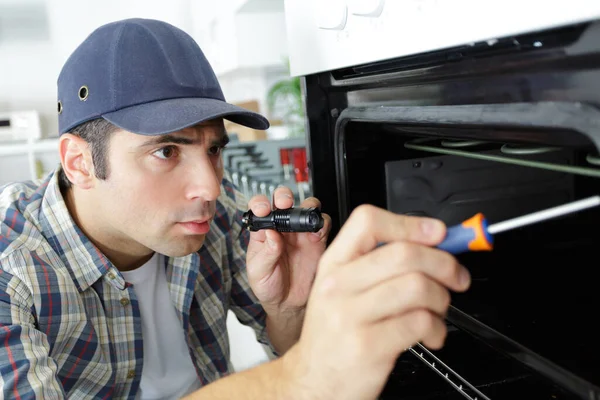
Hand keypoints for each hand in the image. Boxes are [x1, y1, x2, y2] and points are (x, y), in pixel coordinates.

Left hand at [246, 187, 331, 314]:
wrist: (288, 304)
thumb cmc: (269, 286)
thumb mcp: (259, 272)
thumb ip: (265, 253)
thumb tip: (270, 234)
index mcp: (263, 231)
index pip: (260, 209)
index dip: (260, 204)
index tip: (262, 209)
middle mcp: (282, 227)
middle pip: (284, 201)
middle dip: (284, 197)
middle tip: (284, 204)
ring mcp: (301, 232)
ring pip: (306, 208)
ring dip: (305, 207)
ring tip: (301, 218)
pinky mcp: (318, 240)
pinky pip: (323, 225)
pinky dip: (322, 224)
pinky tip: (316, 234)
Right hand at [282, 204, 470, 399]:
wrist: (314, 381)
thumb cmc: (335, 335)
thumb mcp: (343, 290)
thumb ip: (378, 265)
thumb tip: (433, 243)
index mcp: (334, 264)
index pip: (369, 222)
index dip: (410, 223)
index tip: (437, 233)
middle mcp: (338, 285)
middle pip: (404, 253)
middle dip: (444, 262)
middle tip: (456, 275)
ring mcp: (350, 315)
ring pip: (418, 286)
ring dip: (443, 299)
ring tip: (439, 310)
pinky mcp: (367, 346)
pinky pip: (420, 322)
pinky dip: (438, 328)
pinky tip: (431, 334)